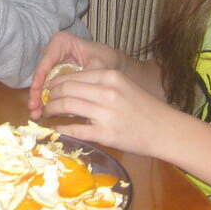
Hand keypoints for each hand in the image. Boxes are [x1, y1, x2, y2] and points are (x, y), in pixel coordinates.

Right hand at [28, 32, 124, 115]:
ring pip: (42, 82)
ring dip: (39, 99)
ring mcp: (54, 63)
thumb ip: (82, 79)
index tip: (37, 94)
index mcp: (62, 42)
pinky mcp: (57, 76)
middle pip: (41, 73)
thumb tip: (68, 95)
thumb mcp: (98, 68)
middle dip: (37, 92)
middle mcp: (54, 51)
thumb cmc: (108, 61)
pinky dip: (47, 100)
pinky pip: (49, 88)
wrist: (117, 66)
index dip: (40, 79)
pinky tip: (41, 112)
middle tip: (33, 108)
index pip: (46, 61)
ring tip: (36, 114)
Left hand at [40, 67, 179, 157]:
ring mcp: (105, 113)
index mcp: (110, 76)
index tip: (48, 88)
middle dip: (50, 95)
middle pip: (66, 89)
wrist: (165, 130)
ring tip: (46, 113)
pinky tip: (55, 129)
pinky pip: (75, 129)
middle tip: (44, 101)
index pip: (73, 76)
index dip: (56, 82)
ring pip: (66, 106)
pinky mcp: (105, 134)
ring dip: (51, 109)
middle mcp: (106, 92)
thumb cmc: (145, 108)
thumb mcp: (124, 87)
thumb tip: (71, 88)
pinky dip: (61, 128)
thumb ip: (100, 85)